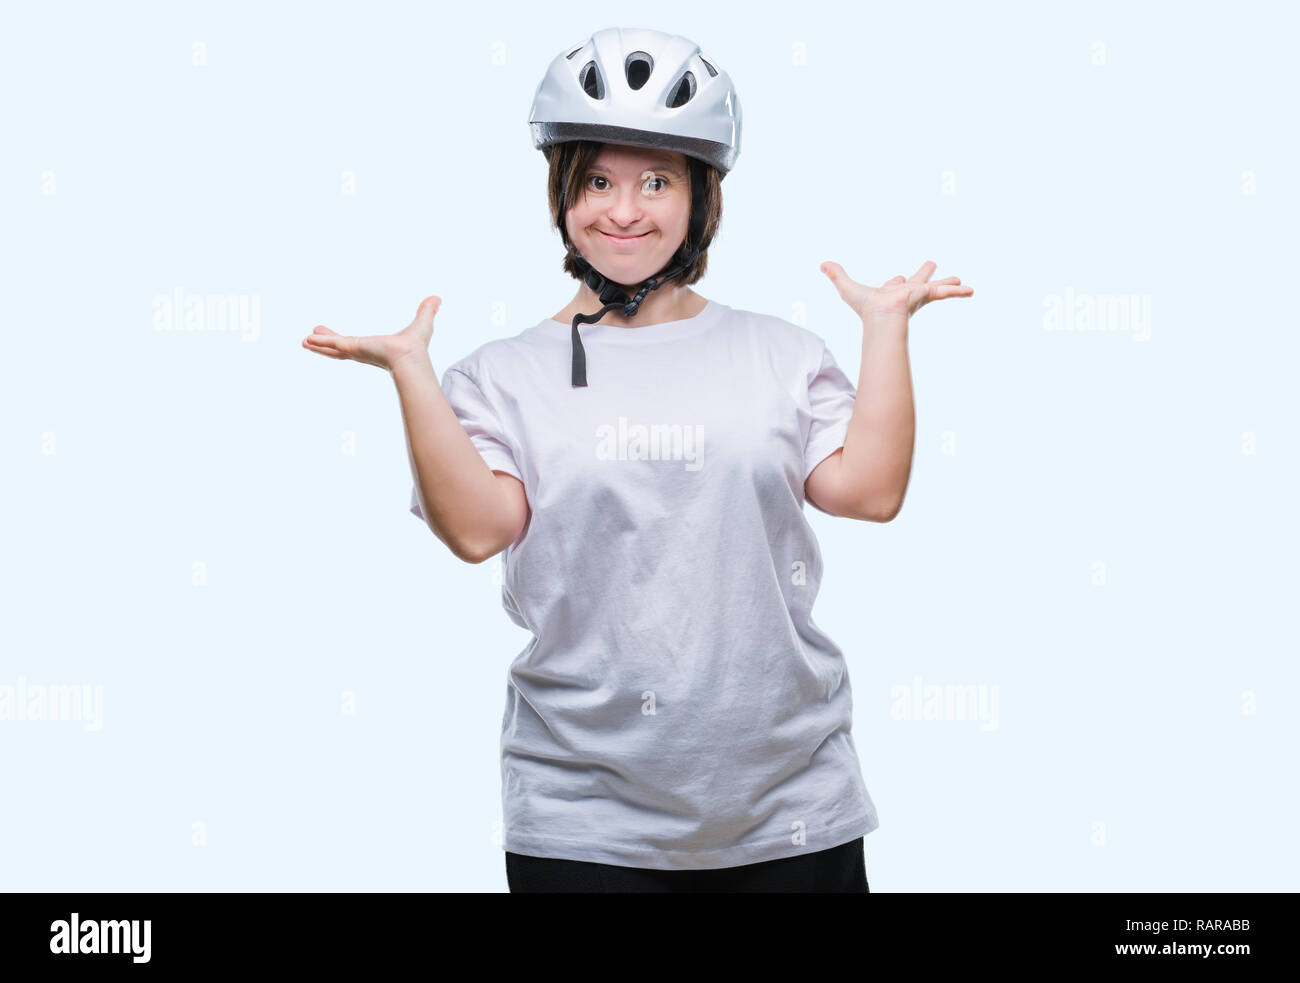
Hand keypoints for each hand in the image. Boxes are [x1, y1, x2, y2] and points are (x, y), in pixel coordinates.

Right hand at [301, 295, 440, 371]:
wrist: (411, 358)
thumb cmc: (417, 346)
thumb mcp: (422, 322)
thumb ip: (427, 310)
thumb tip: (438, 299)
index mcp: (375, 348)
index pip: (355, 344)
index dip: (344, 341)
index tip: (338, 339)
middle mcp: (364, 352)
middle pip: (339, 347)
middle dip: (326, 343)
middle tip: (311, 338)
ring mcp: (356, 351)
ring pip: (332, 347)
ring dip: (319, 344)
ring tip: (304, 341)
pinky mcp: (353, 348)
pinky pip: (333, 344)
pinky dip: (321, 342)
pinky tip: (309, 340)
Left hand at [821, 260, 972, 321]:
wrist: (882, 317)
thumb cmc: (866, 307)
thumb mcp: (848, 288)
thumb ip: (836, 275)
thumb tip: (821, 264)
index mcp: (892, 293)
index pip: (897, 284)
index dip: (897, 281)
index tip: (899, 278)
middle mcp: (907, 294)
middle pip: (920, 282)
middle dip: (926, 275)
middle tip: (933, 266)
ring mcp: (919, 296)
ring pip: (937, 288)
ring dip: (948, 284)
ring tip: (962, 281)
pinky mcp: (927, 296)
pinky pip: (945, 292)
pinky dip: (957, 292)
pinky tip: (970, 290)